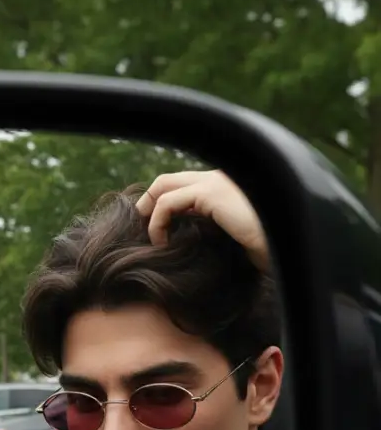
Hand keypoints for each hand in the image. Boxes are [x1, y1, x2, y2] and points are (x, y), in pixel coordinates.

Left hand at [136, 169, 269, 271]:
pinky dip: (157, 223)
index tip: (157, 233)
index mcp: (227, 187)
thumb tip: (189, 248)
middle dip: (149, 202)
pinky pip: (168, 202)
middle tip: (141, 229)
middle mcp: (220, 178)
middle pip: (168, 179)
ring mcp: (216, 181)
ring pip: (163, 186)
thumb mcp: (234, 242)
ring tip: (152, 240)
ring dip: (150, 214)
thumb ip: (214, 234)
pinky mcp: (212, 192)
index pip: (184, 186)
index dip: (164, 206)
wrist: (289, 247)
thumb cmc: (269, 251)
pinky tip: (162, 244)